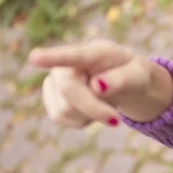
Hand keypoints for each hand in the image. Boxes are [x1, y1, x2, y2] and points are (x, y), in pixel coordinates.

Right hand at [29, 39, 171, 127]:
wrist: (125, 83)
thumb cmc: (132, 75)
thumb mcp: (138, 76)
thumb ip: (121, 79)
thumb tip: (97, 85)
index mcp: (93, 52)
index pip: (72, 55)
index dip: (52, 57)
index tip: (34, 57)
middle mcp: (68, 63)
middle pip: (68, 90)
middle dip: (93, 109)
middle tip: (115, 121)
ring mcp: (55, 80)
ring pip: (64, 109)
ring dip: (89, 114)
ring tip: (102, 101)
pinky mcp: (51, 99)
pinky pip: (61, 118)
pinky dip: (81, 120)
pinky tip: (90, 109)